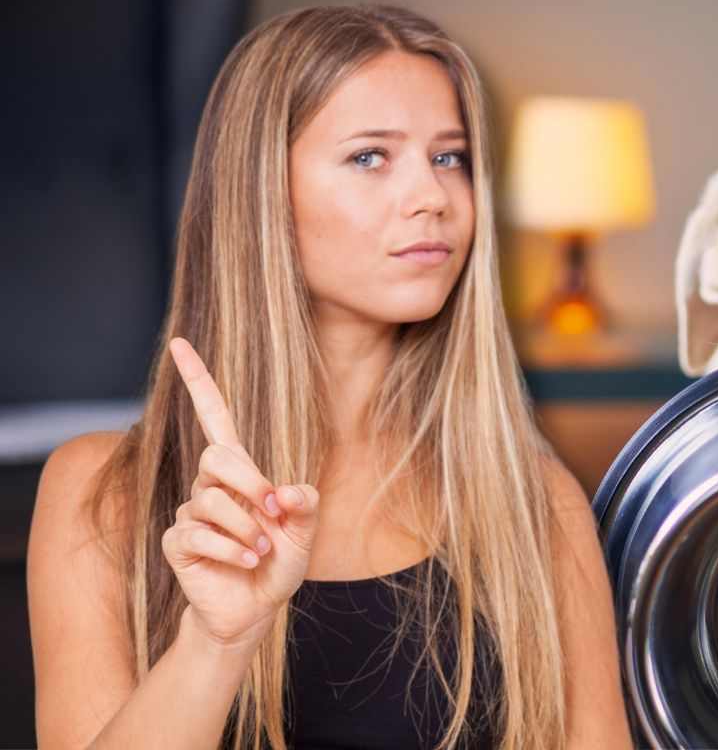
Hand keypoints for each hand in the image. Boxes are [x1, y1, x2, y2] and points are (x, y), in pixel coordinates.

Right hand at [161, 337, 319, 648]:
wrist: (253, 610)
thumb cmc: (278, 563)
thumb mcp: (305, 533)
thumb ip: (305, 506)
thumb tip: (288, 491)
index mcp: (240, 472)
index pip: (215, 416)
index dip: (199, 380)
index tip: (180, 343)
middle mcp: (210, 486)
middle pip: (216, 457)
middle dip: (250, 482)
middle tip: (274, 512)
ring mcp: (190, 513)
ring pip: (209, 501)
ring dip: (246, 529)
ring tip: (262, 550)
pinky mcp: (177, 543)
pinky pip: (198, 535)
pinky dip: (232, 551)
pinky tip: (247, 563)